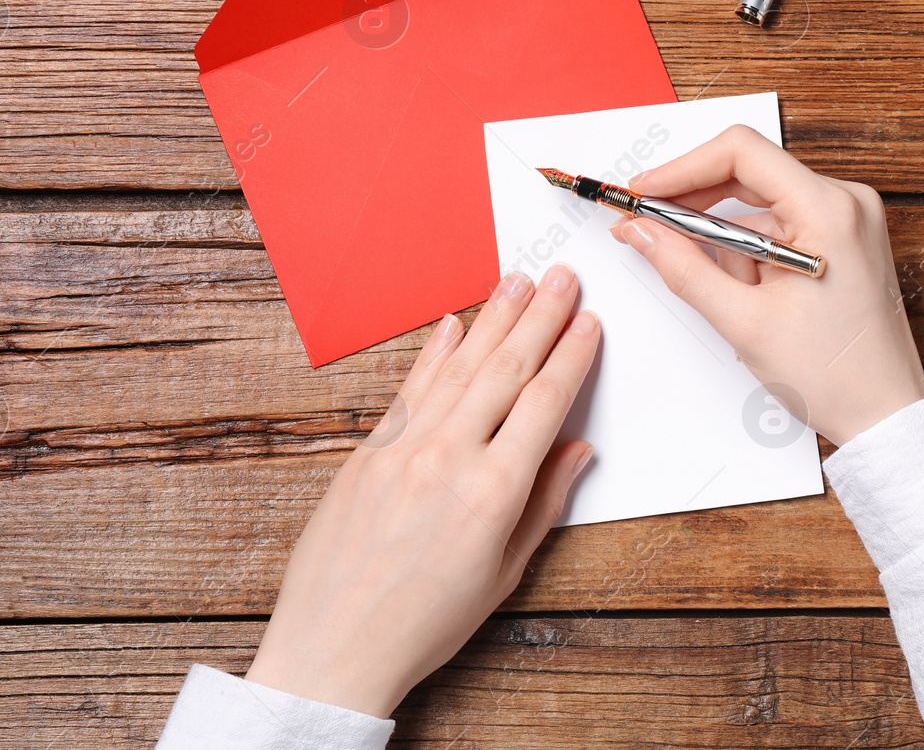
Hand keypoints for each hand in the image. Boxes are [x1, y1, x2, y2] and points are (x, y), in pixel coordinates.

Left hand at [246, 264, 598, 716]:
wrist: (335, 645)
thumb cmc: (422, 623)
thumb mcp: (503, 573)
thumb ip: (543, 504)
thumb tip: (577, 451)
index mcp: (493, 492)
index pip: (544, 402)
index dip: (571, 357)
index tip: (588, 323)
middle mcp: (448, 458)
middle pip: (505, 370)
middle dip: (539, 317)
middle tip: (561, 279)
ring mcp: (403, 449)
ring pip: (458, 367)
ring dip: (492, 319)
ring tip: (516, 282)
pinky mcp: (368, 451)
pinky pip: (410, 389)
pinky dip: (434, 352)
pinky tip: (453, 324)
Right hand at [610, 125, 923, 445]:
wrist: (885, 413)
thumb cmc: (835, 375)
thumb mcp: (743, 322)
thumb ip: (683, 268)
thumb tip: (641, 230)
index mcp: (828, 211)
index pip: (741, 153)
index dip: (682, 168)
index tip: (645, 192)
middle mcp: (844, 203)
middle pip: (748, 173)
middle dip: (695, 206)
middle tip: (649, 229)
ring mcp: (847, 220)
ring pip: (759, 206)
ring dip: (726, 243)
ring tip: (735, 301)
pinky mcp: (842, 239)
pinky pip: (778, 226)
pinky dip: (750, 255)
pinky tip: (753, 300)